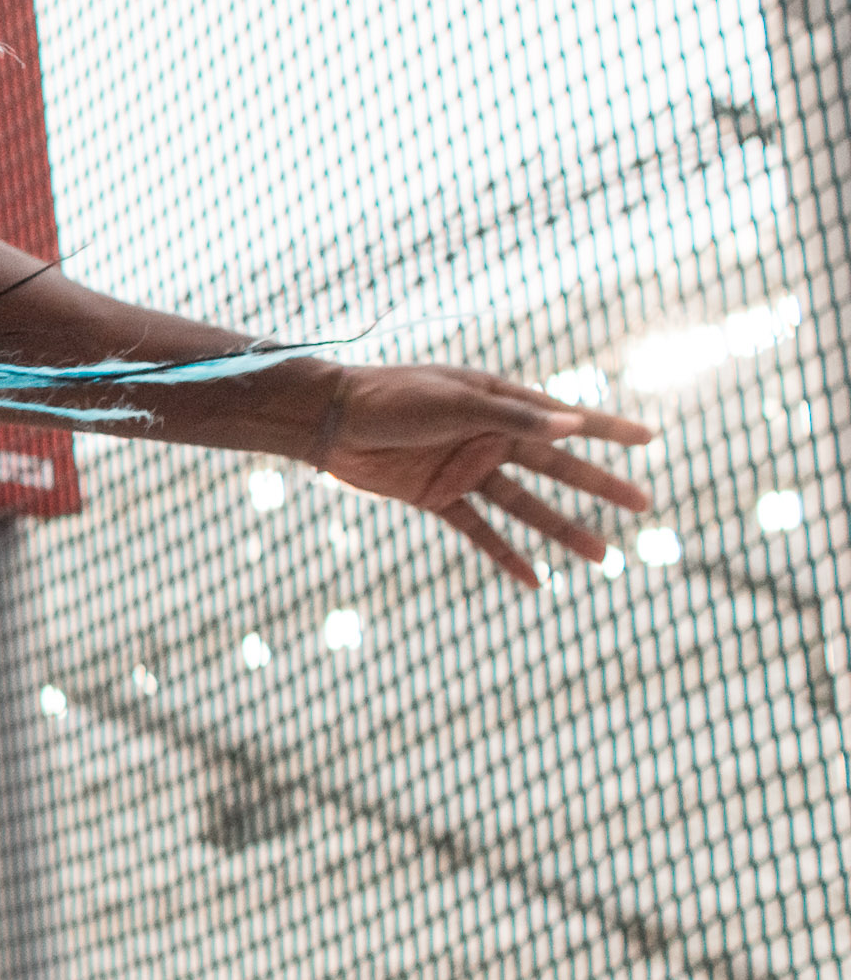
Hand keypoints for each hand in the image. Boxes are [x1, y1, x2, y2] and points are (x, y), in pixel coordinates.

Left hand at [311, 365, 654, 585]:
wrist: (331, 420)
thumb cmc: (393, 398)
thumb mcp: (456, 404)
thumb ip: (514, 418)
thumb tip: (573, 425)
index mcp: (501, 404)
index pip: (566, 420)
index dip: (608, 430)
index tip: (649, 440)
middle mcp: (489, 437)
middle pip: (556, 468)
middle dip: (600, 485)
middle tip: (644, 504)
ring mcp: (465, 469)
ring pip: (526, 506)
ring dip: (562, 531)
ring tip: (602, 555)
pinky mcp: (437, 497)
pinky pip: (480, 531)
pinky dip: (505, 556)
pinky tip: (535, 580)